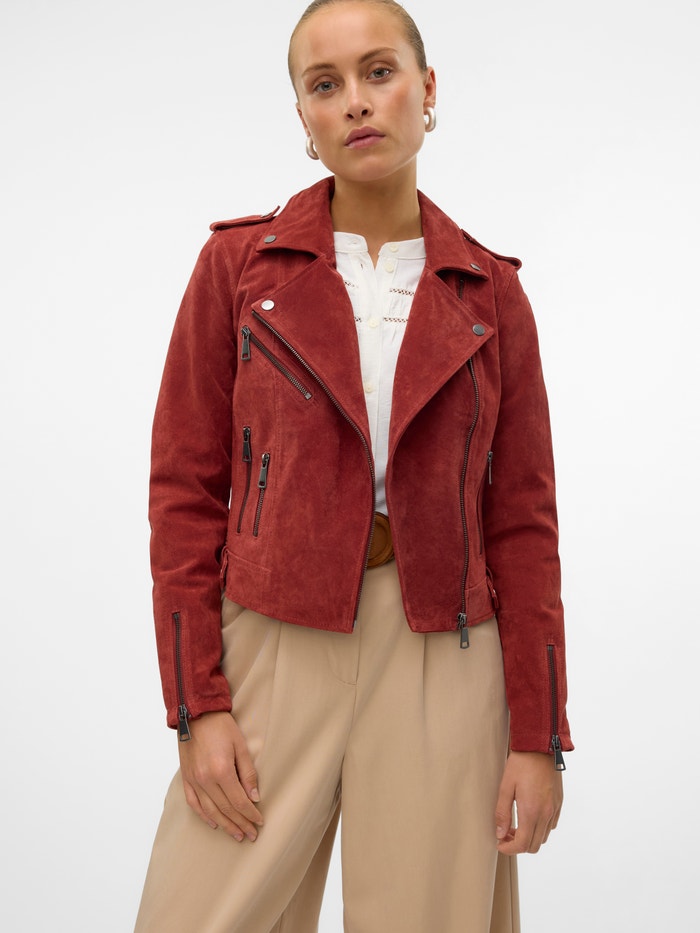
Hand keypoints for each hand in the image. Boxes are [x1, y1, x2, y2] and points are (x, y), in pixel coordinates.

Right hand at [178, 711, 263, 841]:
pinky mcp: (186, 778)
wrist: (195, 713)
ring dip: (225, 825)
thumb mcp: (240, 745)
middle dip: (241, 823)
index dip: (250, 814)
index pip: (239, 801)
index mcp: (221, 771)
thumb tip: (255, 797)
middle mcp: (205, 779)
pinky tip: (214, 822)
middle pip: (225, 809)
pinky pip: (194, 803)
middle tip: (251, 835)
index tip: (260, 822)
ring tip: (237, 835)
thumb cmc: (221, 726)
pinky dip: (204, 815)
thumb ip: (248, 773)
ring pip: (210, 811)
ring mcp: (194, 780)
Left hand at [494, 751, 562, 854]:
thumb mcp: (505, 787)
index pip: (522, 844)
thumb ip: (502, 812)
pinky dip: (539, 828)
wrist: (540, 747)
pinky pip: (551, 825)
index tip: (499, 843)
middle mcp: (546, 814)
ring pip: (543, 837)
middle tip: (505, 834)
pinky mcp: (559, 803)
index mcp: (531, 811)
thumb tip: (500, 834)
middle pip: (534, 846)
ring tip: (515, 825)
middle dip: (518, 845)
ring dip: (529, 837)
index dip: (509, 849)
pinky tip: (529, 816)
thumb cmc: (520, 764)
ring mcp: (554, 809)